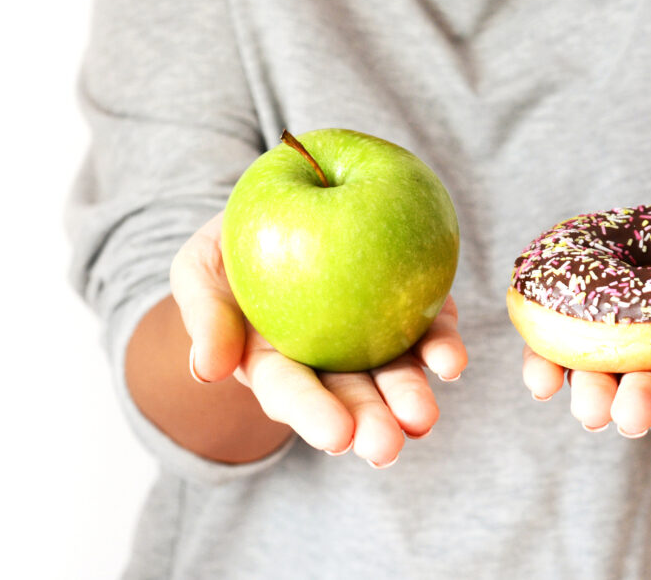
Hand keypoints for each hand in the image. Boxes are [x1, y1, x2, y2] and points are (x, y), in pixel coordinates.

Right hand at [170, 212, 467, 467]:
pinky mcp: (409, 311)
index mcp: (276, 365)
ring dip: (410, 398)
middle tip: (384, 446)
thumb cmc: (231, 245)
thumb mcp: (199, 269)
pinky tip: (451, 361)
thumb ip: (204, 316)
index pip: (291, 393)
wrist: (286, 206)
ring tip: (422, 420)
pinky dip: (441, 348)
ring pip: (395, 375)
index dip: (312, 414)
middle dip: (369, 424)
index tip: (336, 435)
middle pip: (350, 398)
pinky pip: (428, 332)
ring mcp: (373, 339)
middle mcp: (329, 363)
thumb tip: (208, 371)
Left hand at [521, 297, 650, 437]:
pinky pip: (554, 357)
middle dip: (640, 404)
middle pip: (648, 390)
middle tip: (630, 417)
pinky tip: (538, 380)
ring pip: (600, 380)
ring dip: (591, 393)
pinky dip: (544, 369)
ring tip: (586, 406)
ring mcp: (612, 355)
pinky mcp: (569, 337)